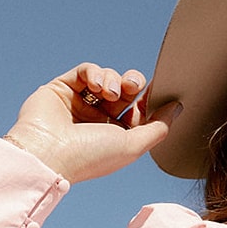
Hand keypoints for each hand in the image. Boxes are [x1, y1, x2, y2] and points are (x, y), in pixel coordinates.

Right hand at [4, 63, 181, 183]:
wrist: (48, 154)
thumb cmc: (91, 156)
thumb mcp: (134, 146)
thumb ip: (159, 127)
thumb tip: (178, 108)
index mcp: (116, 136)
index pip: (140, 110)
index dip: (150, 99)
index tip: (161, 90)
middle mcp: (98, 119)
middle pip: (126, 90)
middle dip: (133, 83)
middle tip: (133, 85)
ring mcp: (79, 103)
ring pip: (107, 78)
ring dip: (114, 79)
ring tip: (109, 92)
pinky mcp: (62, 89)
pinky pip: (85, 71)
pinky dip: (95, 73)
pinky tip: (96, 85)